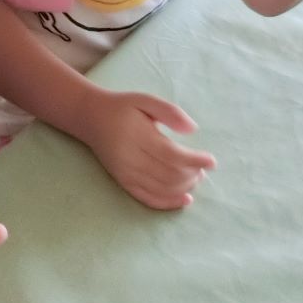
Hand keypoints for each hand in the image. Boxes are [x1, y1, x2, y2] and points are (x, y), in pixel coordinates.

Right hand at [80, 90, 215, 209]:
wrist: (91, 118)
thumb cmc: (123, 107)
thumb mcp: (145, 100)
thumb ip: (170, 112)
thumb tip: (193, 129)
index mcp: (137, 136)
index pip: (172, 155)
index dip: (195, 161)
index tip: (212, 161)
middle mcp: (130, 158)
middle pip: (169, 175)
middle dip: (192, 175)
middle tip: (203, 169)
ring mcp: (125, 173)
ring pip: (162, 189)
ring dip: (184, 188)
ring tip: (196, 178)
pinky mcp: (123, 182)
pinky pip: (148, 199)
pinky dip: (169, 203)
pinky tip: (185, 199)